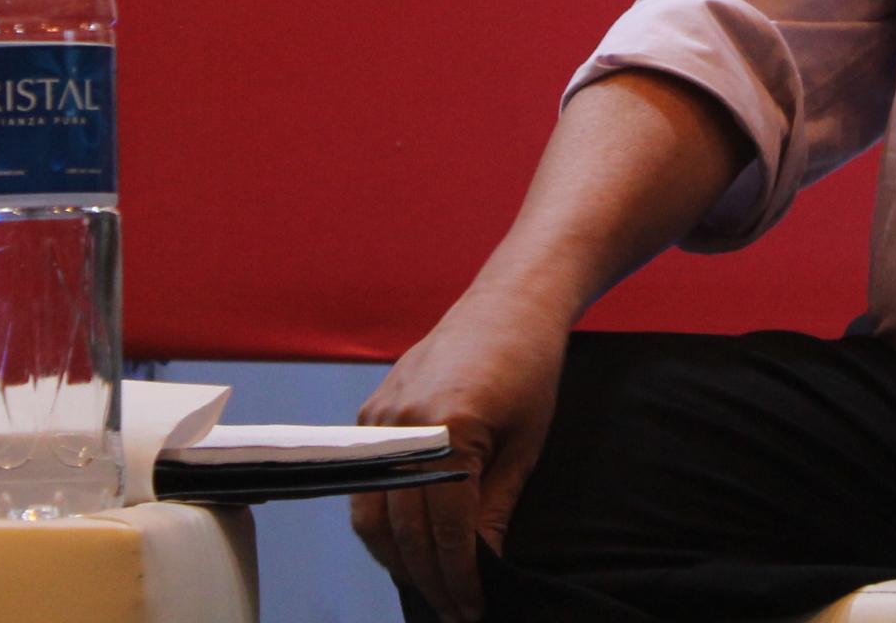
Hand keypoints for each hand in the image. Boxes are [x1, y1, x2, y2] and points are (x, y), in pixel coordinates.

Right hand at [350, 286, 571, 622]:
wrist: (509, 304)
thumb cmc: (529, 367)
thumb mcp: (526, 445)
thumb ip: (496, 509)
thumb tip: (482, 566)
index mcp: (447, 430)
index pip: (444, 528)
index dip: (459, 576)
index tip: (472, 608)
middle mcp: (401, 425)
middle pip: (401, 528)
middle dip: (427, 578)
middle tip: (451, 610)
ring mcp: (378, 417)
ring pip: (370, 512)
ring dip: (396, 558)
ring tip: (430, 585)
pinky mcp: (370, 412)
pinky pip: (365, 482)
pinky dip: (383, 519)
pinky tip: (408, 542)